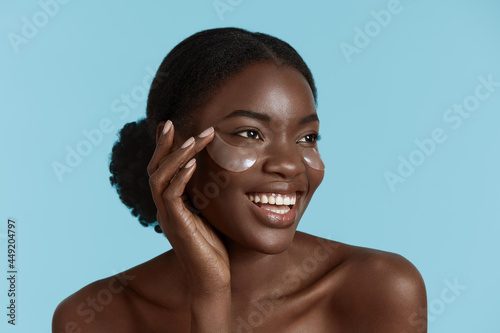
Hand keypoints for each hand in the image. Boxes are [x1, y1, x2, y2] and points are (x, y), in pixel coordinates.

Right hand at [147, 121, 229, 295]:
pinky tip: (194, 163)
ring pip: (160, 179)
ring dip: (176, 156)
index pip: (162, 169)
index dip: (164, 147)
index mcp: (172, 204)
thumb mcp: (210, 214)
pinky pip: (172, 197)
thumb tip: (215, 173)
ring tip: (192, 138)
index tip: (172, 125)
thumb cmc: (214, 248)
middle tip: (171, 122)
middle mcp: (165, 208)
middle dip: (163, 144)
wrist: (213, 280)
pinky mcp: (177, 227)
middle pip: (155, 169)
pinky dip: (181, 177)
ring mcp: (168, 217)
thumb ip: (205, 195)